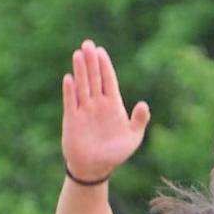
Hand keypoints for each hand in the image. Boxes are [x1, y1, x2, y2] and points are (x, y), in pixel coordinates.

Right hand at [62, 40, 149, 182]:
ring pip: (82, 86)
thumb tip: (144, 105)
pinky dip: (70, 91)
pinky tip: (69, 79)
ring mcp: (84, 110)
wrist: (95, 169)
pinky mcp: (72, 119)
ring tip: (78, 54)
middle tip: (88, 44)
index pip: (108, 80)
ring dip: (80, 71)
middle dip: (91, 62)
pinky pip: (70, 102)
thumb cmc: (115, 154)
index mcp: (112, 105)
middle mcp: (97, 104)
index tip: (101, 51)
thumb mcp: (133, 138)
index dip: (105, 66)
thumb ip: (139, 121)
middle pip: (94, 78)